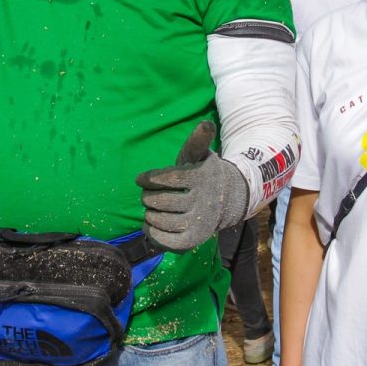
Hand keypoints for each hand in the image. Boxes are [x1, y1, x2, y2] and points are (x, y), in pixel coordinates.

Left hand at [136, 121, 249, 252]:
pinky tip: (151, 224)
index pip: (168, 179)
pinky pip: (165, 240)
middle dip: (147, 196)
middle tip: (148, 194)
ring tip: (151, 208)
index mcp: (202, 177)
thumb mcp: (200, 156)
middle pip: (160, 201)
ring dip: (149, 214)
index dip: (149, 179)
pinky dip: (152, 232)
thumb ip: (197, 141)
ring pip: (160, 220)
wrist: (226, 200)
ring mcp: (198, 222)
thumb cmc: (202, 174)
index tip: (140, 179)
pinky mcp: (193, 240)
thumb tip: (206, 124)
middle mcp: (203, 201)